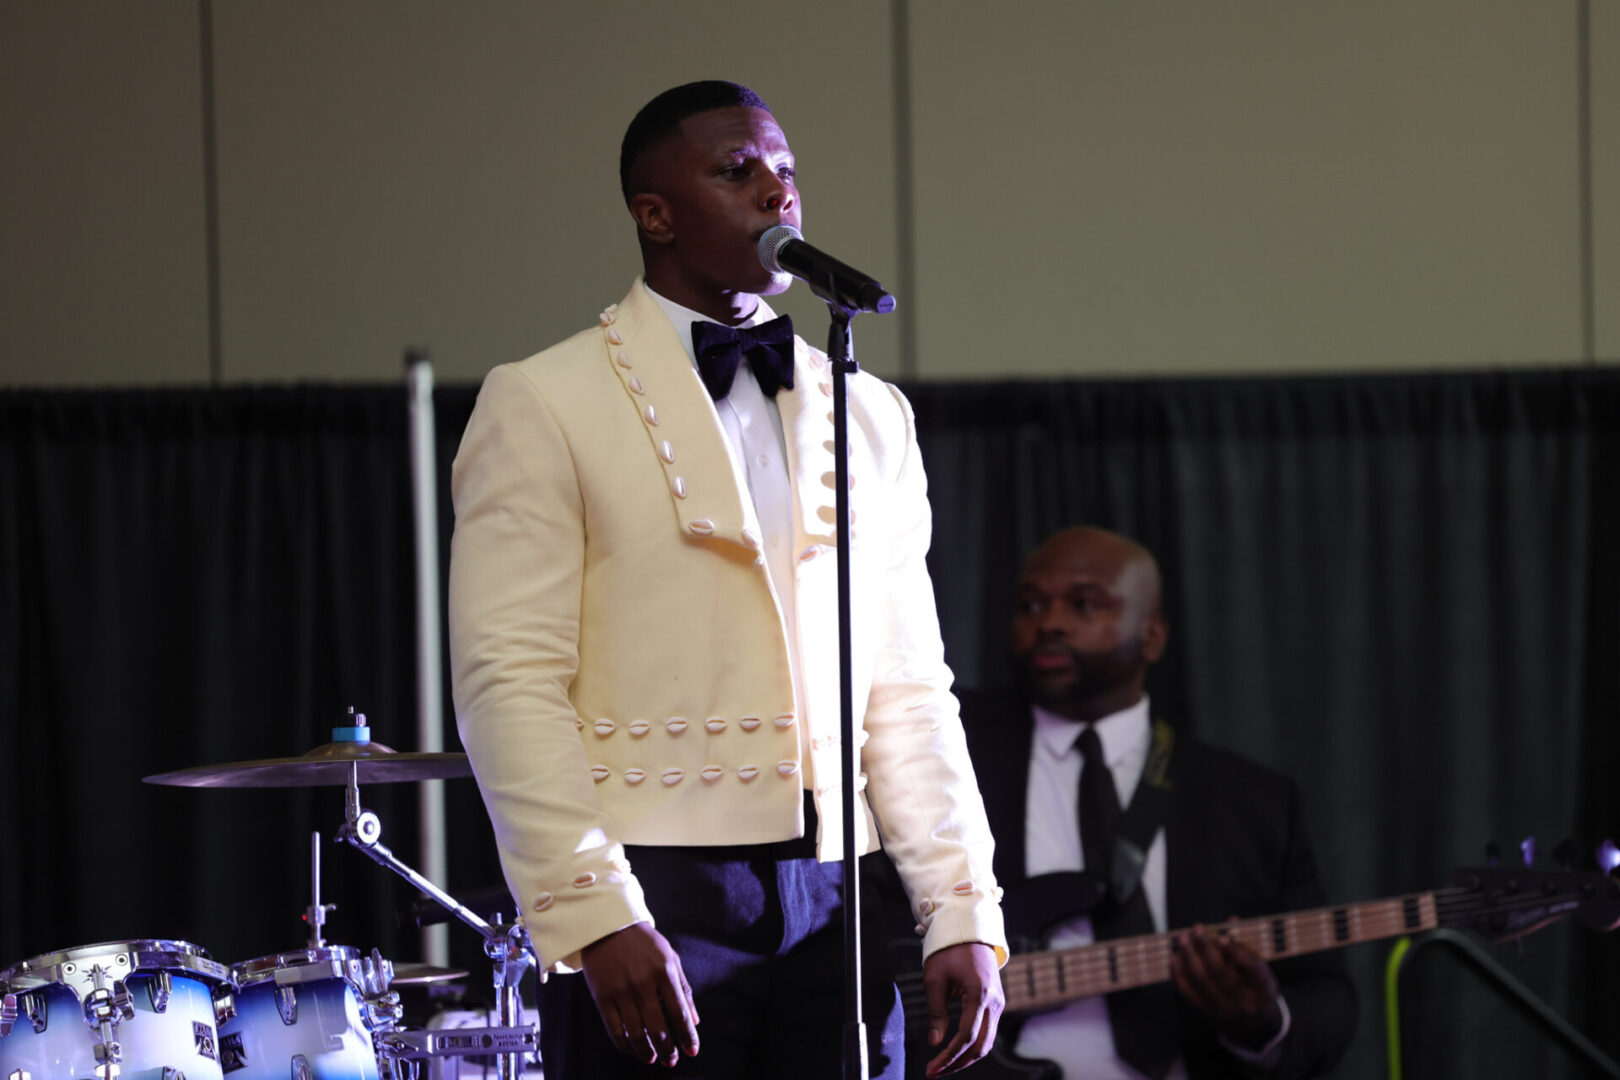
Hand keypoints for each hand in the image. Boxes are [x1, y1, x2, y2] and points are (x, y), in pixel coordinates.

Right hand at [579, 922, 699, 1066]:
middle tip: (672, 1060)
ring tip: (654, 1059)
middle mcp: (643, 983)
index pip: (679, 1012)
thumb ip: (683, 988)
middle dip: (668, 1050)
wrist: (607, 926)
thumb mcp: (669, 957)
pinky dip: (625, 1046)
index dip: (687, 1036)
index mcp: (664, 971)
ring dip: (647, 1052)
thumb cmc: (643, 942)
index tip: (692, 1051)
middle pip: (658, 1028)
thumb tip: (694, 1020)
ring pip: (636, 1034)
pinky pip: (614, 1030)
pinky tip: (633, 1049)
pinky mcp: (602, 998)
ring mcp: (621, 991)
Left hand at [920, 942, 1003, 1077]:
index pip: (966, 1036)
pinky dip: (972, 1045)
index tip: (932, 1068)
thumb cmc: (949, 950)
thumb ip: (936, 1012)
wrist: (969, 930)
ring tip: (943, 1066)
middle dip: (958, 1063)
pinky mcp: (996, 1003)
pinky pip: (987, 1031)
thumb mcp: (935, 979)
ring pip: (986, 1042)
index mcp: (979, 994)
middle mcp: (994, 1002)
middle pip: (980, 1046)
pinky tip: (955, 1051)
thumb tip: (935, 1042)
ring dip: (965, 1057)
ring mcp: (998, 1003)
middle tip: (935, 1072)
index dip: (949, 1056)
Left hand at [1169, 923, 1282, 1044]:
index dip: (1236, 951)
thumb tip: (1231, 919)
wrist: (1253, 1027)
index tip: (1221, 936)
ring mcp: (1223, 1010)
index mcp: (1263, 988)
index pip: (1251, 968)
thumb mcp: (1261, 971)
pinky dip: (1178, 974)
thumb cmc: (1256, 989)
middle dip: (1206, 948)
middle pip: (1221, 974)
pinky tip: (1174, 958)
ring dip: (1189, 957)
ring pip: (1202, 982)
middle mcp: (1244, 1001)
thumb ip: (1247, 946)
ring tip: (1182, 939)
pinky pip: (1188, 993)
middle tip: (1197, 928)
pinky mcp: (1206, 1014)